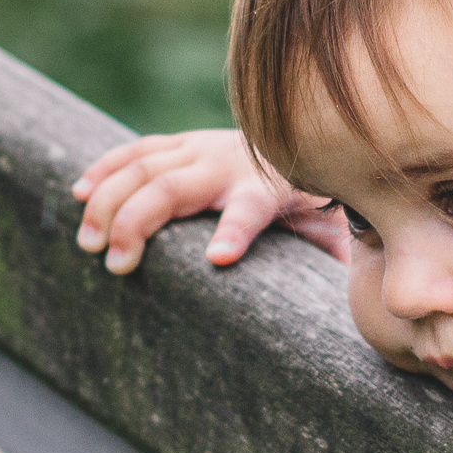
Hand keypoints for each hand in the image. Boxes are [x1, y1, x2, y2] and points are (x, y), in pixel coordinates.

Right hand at [71, 129, 349, 274]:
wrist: (311, 142)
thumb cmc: (318, 210)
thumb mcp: (336, 236)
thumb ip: (335, 261)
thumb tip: (375, 309)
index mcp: (273, 192)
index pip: (252, 211)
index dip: (235, 232)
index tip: (220, 260)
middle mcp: (232, 166)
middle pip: (178, 190)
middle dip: (141, 224)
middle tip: (117, 265)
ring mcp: (203, 150)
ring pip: (147, 169)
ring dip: (111, 203)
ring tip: (89, 243)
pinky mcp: (183, 144)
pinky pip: (136, 153)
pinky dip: (105, 171)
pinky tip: (78, 196)